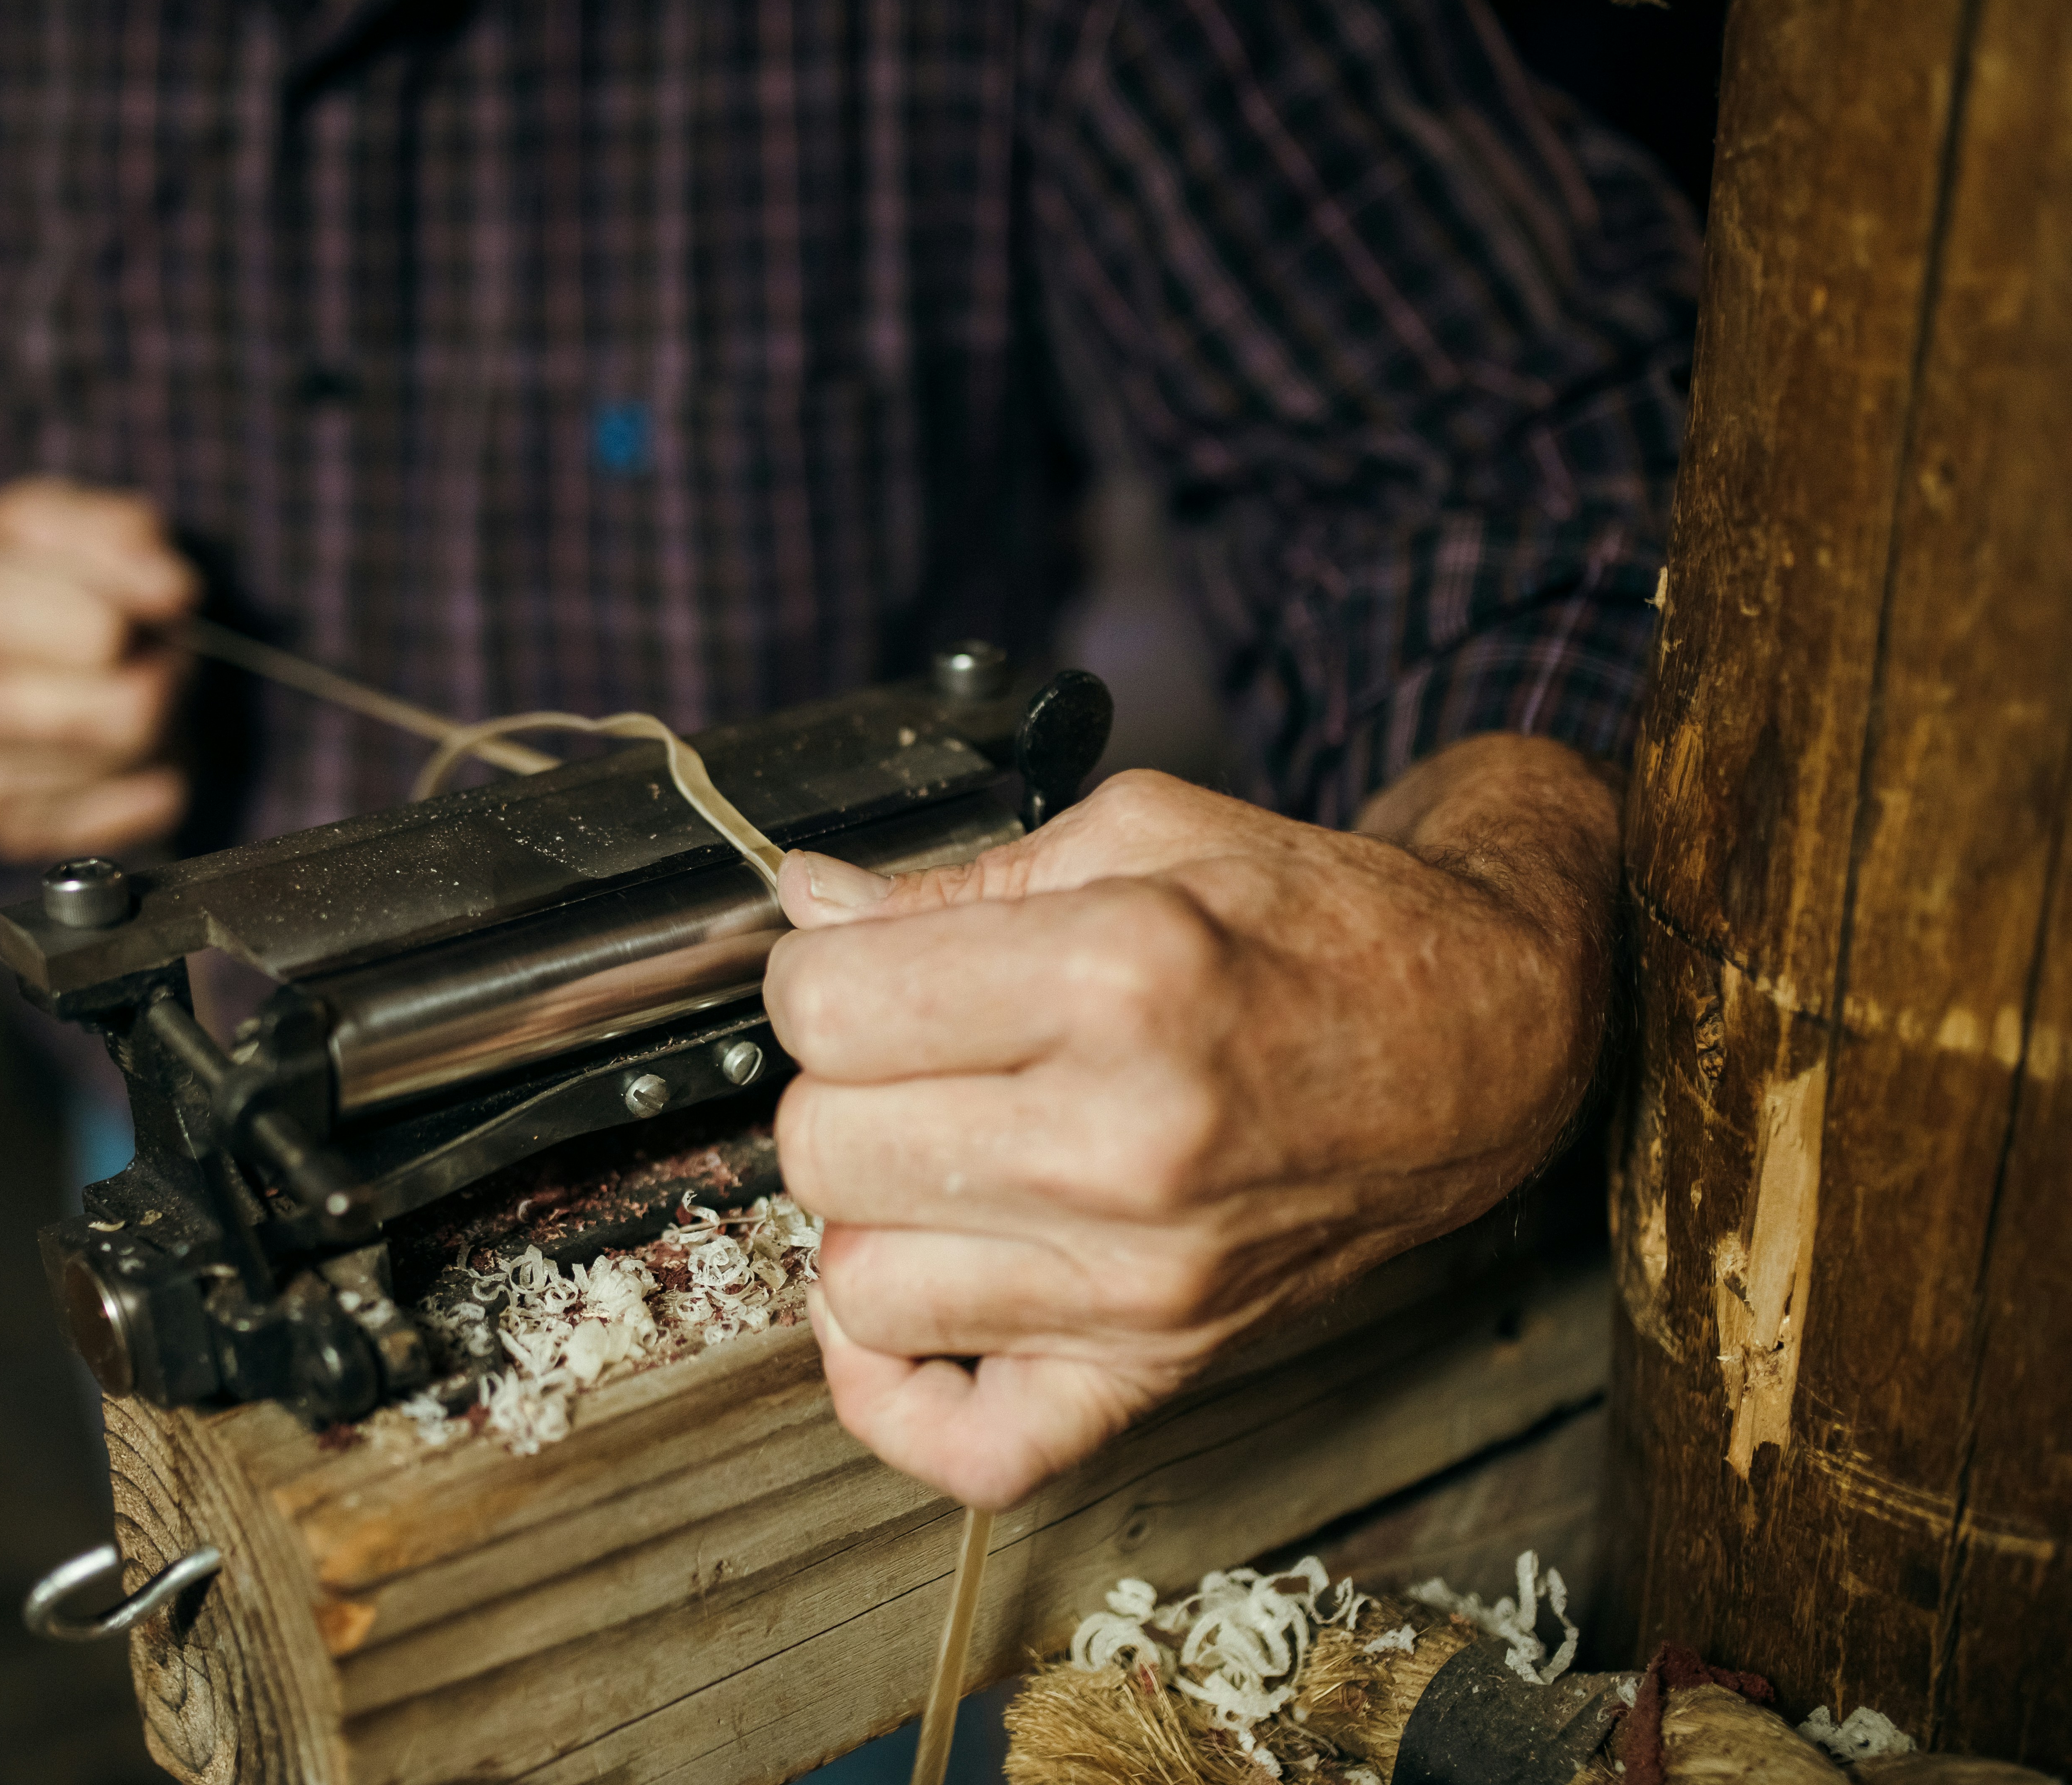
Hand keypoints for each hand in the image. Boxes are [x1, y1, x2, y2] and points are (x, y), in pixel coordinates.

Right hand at [0, 477, 197, 862]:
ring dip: (164, 718)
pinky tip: (132, 741)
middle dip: (163, 668)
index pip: (101, 633)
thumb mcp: (44, 517)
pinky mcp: (8, 833)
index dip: (149, 609)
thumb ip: (118, 536)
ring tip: (125, 681)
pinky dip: (164, 773)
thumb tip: (175, 592)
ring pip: (136, 761)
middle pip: (129, 709)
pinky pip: (142, 817)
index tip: (145, 596)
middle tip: (149, 644)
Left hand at [761, 735, 1620, 1509]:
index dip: (820, 973)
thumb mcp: (1136, 836)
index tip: (866, 968)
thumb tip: (807, 905)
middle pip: (822, 1147)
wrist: (1475, 1041)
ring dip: (871, 1218)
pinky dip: (899, 1392)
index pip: (823, 1009)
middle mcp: (1128, 1147)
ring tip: (941, 1158)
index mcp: (1116, 982)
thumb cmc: (1315, 932)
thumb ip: (949, 881)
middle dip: (842, 1087)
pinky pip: (964, 1446)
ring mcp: (1144, 1283)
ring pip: (859, 1286)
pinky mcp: (1160, 1370)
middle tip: (915, 1057)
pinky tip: (924, 1297)